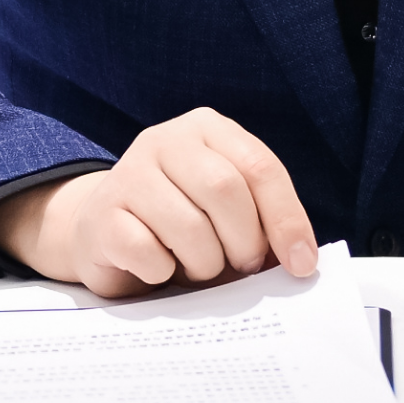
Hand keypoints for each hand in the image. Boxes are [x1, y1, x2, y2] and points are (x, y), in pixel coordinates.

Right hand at [0, 107, 318, 297]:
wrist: (104, 232)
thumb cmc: (182, 222)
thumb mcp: (228, 212)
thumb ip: (263, 225)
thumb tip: (301, 261)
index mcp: (208, 130)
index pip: (259, 167)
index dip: (287, 219)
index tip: (301, 265)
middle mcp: (165, 140)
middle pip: (224, 189)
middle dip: (244, 242)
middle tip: (242, 266)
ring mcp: (128, 173)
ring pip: (188, 226)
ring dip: (205, 263)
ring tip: (199, 267)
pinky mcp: (102, 213)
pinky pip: (147, 251)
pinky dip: (163, 272)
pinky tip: (158, 267)